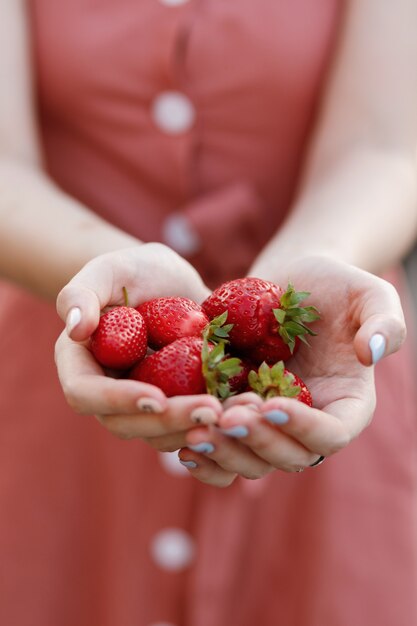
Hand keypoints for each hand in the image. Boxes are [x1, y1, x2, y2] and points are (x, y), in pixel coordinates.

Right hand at [55, 244, 222, 447]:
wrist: (169, 282)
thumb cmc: (132, 270)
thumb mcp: (109, 269)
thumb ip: (81, 292)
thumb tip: (75, 328)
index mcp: (82, 365)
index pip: (86, 394)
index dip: (118, 401)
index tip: (155, 397)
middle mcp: (109, 394)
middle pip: (128, 424)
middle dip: (170, 421)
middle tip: (211, 410)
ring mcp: (145, 404)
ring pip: (163, 434)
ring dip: (198, 430)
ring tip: (236, 413)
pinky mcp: (177, 405)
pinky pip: (192, 426)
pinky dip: (218, 425)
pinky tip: (249, 412)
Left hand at [177, 257, 405, 485]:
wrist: (288, 283)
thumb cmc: (333, 286)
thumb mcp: (368, 293)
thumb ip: (384, 320)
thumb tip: (372, 353)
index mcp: (346, 404)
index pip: (331, 433)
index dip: (304, 428)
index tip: (272, 403)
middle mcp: (308, 423)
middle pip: (287, 456)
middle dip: (256, 442)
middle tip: (227, 418)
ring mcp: (270, 423)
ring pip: (251, 460)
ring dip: (224, 453)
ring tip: (196, 432)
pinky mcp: (239, 414)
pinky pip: (223, 449)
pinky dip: (205, 456)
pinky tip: (180, 443)